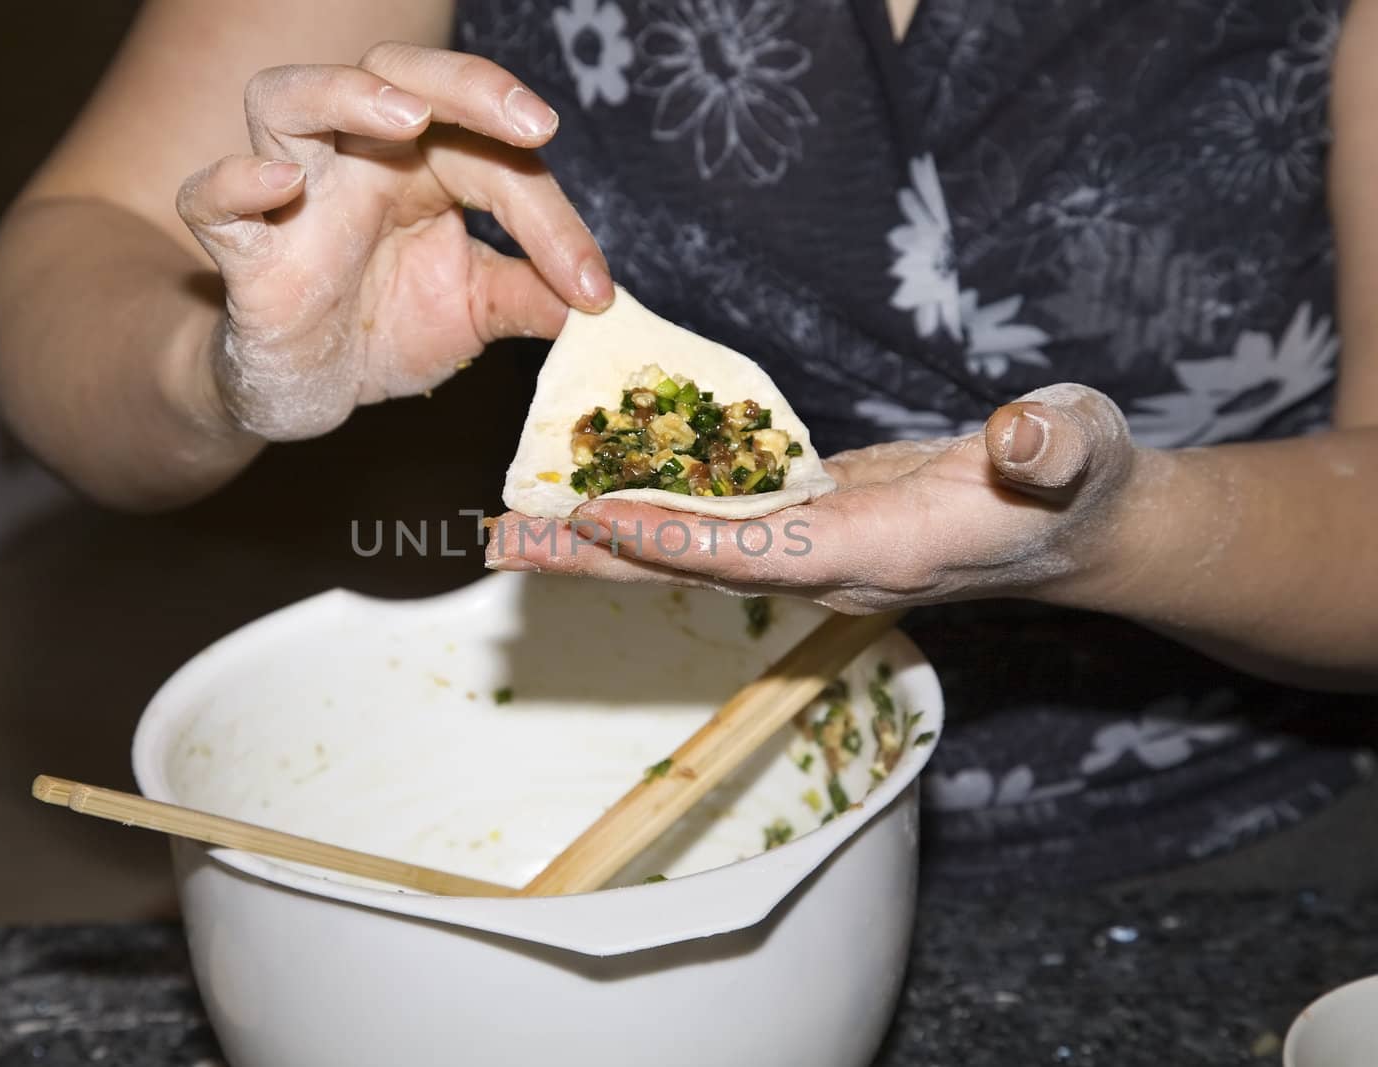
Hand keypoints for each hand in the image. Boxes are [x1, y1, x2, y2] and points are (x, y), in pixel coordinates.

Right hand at [176, 44, 610, 439]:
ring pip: (286, 97)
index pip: (490, 152)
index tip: (592, 286)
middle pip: (393, 71)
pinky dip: (235, 182)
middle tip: (531, 124)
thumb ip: (529, 297)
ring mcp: (289, 195)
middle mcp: (354, 159)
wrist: (307, 392)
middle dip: (464, 84)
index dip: (550, 216)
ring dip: (347, 93)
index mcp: (421, 165)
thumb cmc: (384, 329)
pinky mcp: (238, 249)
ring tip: (407, 118)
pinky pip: (210, 198)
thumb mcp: (473, 313)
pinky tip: (280, 186)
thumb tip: (600, 302)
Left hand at [486, 384, 1140, 612]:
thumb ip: (1053, 447)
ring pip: (688, 547)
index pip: (757, 552)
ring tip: (514, 520)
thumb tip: (1025, 436)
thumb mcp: (1078, 453)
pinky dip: (647, 505)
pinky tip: (594, 482)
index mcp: (879, 551)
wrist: (1075, 522)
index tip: (589, 516)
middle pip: (691, 567)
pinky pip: (711, 518)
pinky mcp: (808, 519)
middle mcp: (829, 564)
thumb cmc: (1079, 483)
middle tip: (498, 544)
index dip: (673, 538)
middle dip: (595, 560)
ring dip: (600, 537)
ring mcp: (813, 547)